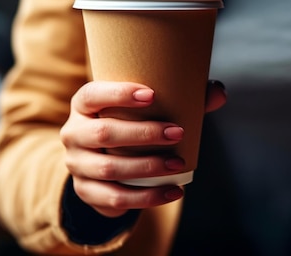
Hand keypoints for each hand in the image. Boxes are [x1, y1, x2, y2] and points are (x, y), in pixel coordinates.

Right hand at [60, 80, 225, 217]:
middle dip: (143, 134)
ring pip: (109, 169)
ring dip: (147, 167)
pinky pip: (115, 198)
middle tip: (178, 133)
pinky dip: (147, 197)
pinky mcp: (86, 192)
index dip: (119, 94)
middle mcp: (73, 133)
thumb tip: (217, 92)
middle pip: (104, 133)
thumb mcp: (145, 107)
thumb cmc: (130, 121)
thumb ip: (181, 96)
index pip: (93, 94)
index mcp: (83, 105)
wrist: (102, 158)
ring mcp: (76, 165)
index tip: (152, 95)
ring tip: (178, 165)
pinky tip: (173, 191)